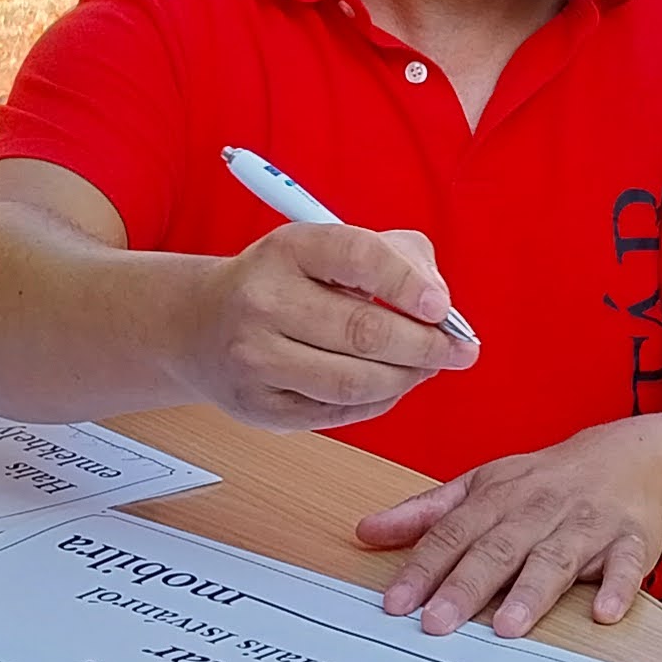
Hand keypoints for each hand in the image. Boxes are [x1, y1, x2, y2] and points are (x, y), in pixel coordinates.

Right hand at [179, 222, 473, 430]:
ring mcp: (255, 360)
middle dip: (425, 345)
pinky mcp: (259, 408)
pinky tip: (389, 385)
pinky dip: (378, 402)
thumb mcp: (330, 248)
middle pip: (363, 331)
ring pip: (354, 382)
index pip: (358, 257)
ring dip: (405, 379)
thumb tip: (440, 305)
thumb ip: (397, 258)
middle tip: (459, 350)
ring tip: (425, 367)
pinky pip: (339, 413)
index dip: (408, 283)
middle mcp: (262, 302)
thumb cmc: (285, 282)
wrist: (201, 326)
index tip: (442, 306)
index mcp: (286, 249)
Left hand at [360, 420, 661, 637]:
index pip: (452, 534)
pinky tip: (603, 613)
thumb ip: (426, 514)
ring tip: (508, 627)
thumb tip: (365, 533)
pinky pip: (626, 563)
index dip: (422, 568)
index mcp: (498, 497)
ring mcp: (586, 524)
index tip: (396, 604)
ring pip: (555, 559)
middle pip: (497, 549)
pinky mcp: (632, 540)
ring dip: (531, 592)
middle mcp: (538, 509)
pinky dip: (617, 586)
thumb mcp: (483, 485)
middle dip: (466, 586)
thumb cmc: (547, 481)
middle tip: (437, 624)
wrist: (634, 458)